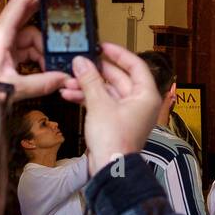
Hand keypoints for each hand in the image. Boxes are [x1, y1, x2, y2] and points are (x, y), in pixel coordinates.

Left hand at [0, 0, 78, 100]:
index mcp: (0, 34)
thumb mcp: (12, 87)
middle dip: (48, 7)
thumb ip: (41, 83)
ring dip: (46, 49)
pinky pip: (28, 50)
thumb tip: (64, 78)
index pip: (21, 1)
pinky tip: (47, 70)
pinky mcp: (4, 56)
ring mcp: (3, 45)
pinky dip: (39, 58)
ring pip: (32, 37)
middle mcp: (1, 35)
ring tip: (56, 64)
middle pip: (28, 13)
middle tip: (68, 1)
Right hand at [73, 43, 161, 174]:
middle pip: (119, 78)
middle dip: (96, 72)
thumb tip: (81, 61)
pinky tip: (69, 94)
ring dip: (88, 86)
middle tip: (79, 63)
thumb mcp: (99, 104)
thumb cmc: (114, 140)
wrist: (110, 169)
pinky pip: (102, 103)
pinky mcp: (115, 121)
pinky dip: (88, 98)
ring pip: (107, 91)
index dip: (118, 54)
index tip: (102, 46)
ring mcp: (128, 112)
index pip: (135, 65)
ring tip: (68, 81)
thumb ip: (90, 80)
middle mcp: (140, 102)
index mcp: (146, 95)